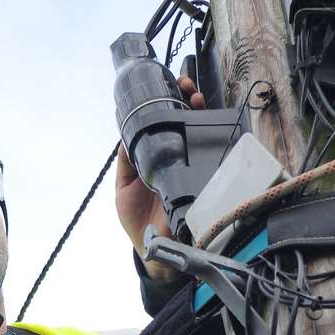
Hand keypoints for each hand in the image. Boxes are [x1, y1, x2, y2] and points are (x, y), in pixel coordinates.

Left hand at [115, 75, 204, 280]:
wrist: (153, 247)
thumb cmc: (136, 219)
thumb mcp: (123, 187)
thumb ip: (126, 162)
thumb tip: (123, 135)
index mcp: (156, 158)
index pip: (163, 125)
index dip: (166, 106)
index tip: (167, 90)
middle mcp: (175, 159)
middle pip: (184, 123)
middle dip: (186, 101)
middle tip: (186, 87)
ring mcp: (190, 167)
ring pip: (199, 134)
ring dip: (199, 113)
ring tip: (195, 98)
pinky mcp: (201, 179)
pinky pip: (209, 157)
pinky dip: (211, 140)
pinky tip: (207, 124)